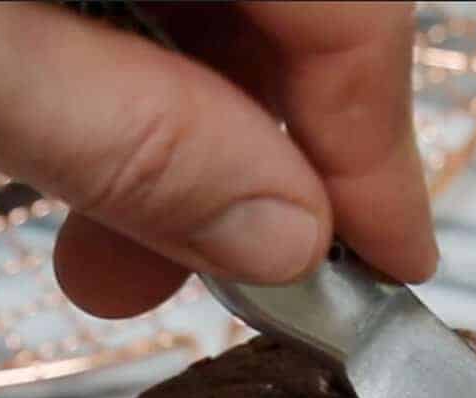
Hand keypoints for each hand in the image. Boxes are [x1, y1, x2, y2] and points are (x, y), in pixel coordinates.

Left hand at [0, 1, 437, 316]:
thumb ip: (130, 143)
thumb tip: (285, 237)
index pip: (349, 3)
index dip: (381, 147)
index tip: (396, 265)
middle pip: (295, 15)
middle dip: (263, 169)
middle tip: (230, 290)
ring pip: (217, 17)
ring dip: (183, 147)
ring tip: (114, 259)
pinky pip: (146, 3)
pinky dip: (126, 92)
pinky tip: (80, 160)